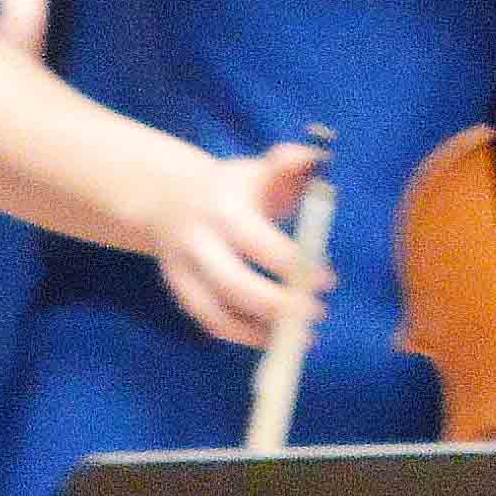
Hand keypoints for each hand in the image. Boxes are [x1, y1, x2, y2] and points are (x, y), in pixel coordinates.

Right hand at [142, 135, 327, 351]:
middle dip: (277, 305)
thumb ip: (287, 164)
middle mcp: (198, 241)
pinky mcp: (179, 291)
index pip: (259, 242)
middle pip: (234, 284)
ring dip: (260, 331)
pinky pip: (210, 322)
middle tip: (317, 314)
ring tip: (301, 336)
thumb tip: (316, 157)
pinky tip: (273, 338)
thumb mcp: (257, 170)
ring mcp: (183, 270)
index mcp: (223, 208)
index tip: (328, 281)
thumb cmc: (231, 187)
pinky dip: (242, 337)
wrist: (166, 197)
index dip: (295, 265)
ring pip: (216, 312)